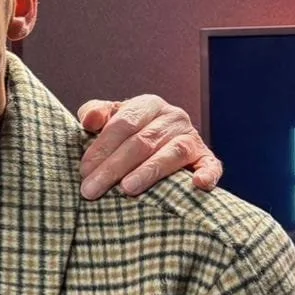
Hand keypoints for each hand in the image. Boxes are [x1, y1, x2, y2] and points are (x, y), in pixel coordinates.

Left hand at [75, 96, 222, 200]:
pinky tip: (198, 184)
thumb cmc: (130, 132)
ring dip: (149, 172)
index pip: (123, 124)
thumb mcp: (111, 117)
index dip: (102, 147)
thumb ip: (96, 113)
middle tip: (92, 190)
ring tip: (127, 189)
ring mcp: (191, 137)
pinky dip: (207, 174)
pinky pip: (210, 165)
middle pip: (142, 142)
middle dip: (114, 167)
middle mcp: (173, 117)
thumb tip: (89, 120)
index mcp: (148, 104)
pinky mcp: (206, 158)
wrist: (164, 140)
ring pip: (171, 153)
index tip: (84, 170)